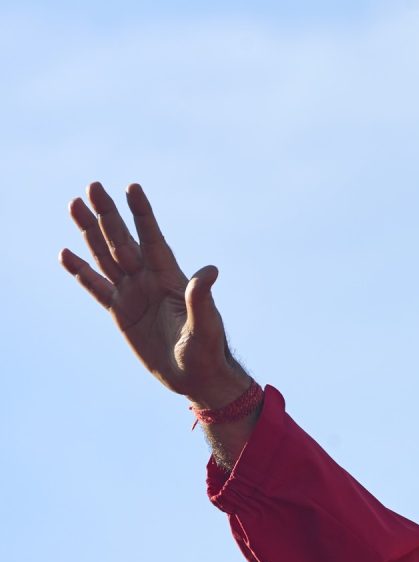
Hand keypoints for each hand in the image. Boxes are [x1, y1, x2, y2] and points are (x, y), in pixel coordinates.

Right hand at [60, 182, 250, 408]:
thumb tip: (209, 271)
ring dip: (90, 233)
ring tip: (75, 206)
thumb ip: (201, 297)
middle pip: (122, 240)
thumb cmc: (207, 349)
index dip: (142, 213)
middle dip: (107, 214)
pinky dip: (81, 271)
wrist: (195, 375)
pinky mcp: (120, 312)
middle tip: (92, 186)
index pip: (152, 237)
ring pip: (105, 256)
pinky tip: (66, 254)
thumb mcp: (205, 324)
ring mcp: (132, 293)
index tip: (132, 186)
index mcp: (170, 276)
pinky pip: (96, 287)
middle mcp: (148, 279)